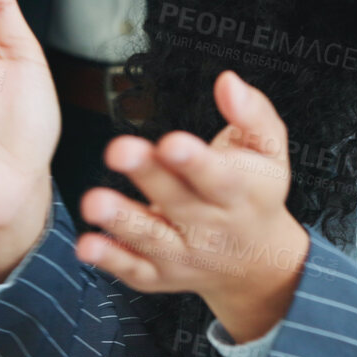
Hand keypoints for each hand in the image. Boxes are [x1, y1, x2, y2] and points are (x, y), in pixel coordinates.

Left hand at [77, 72, 309, 342]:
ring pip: (150, 238)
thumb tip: (227, 81)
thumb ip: (251, 112)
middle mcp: (212, 225)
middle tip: (118, 151)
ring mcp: (184, 253)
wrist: (259, 261)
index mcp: (239, 191)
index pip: (218, 176)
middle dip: (148, 175)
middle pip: (177, 200)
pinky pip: (133, 269)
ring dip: (120, 221)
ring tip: (93, 202)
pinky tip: (87, 245)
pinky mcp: (159, 275)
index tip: (171, 142)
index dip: (194, 161)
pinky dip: (110, 259)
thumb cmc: (257, 192)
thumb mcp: (269, 149)